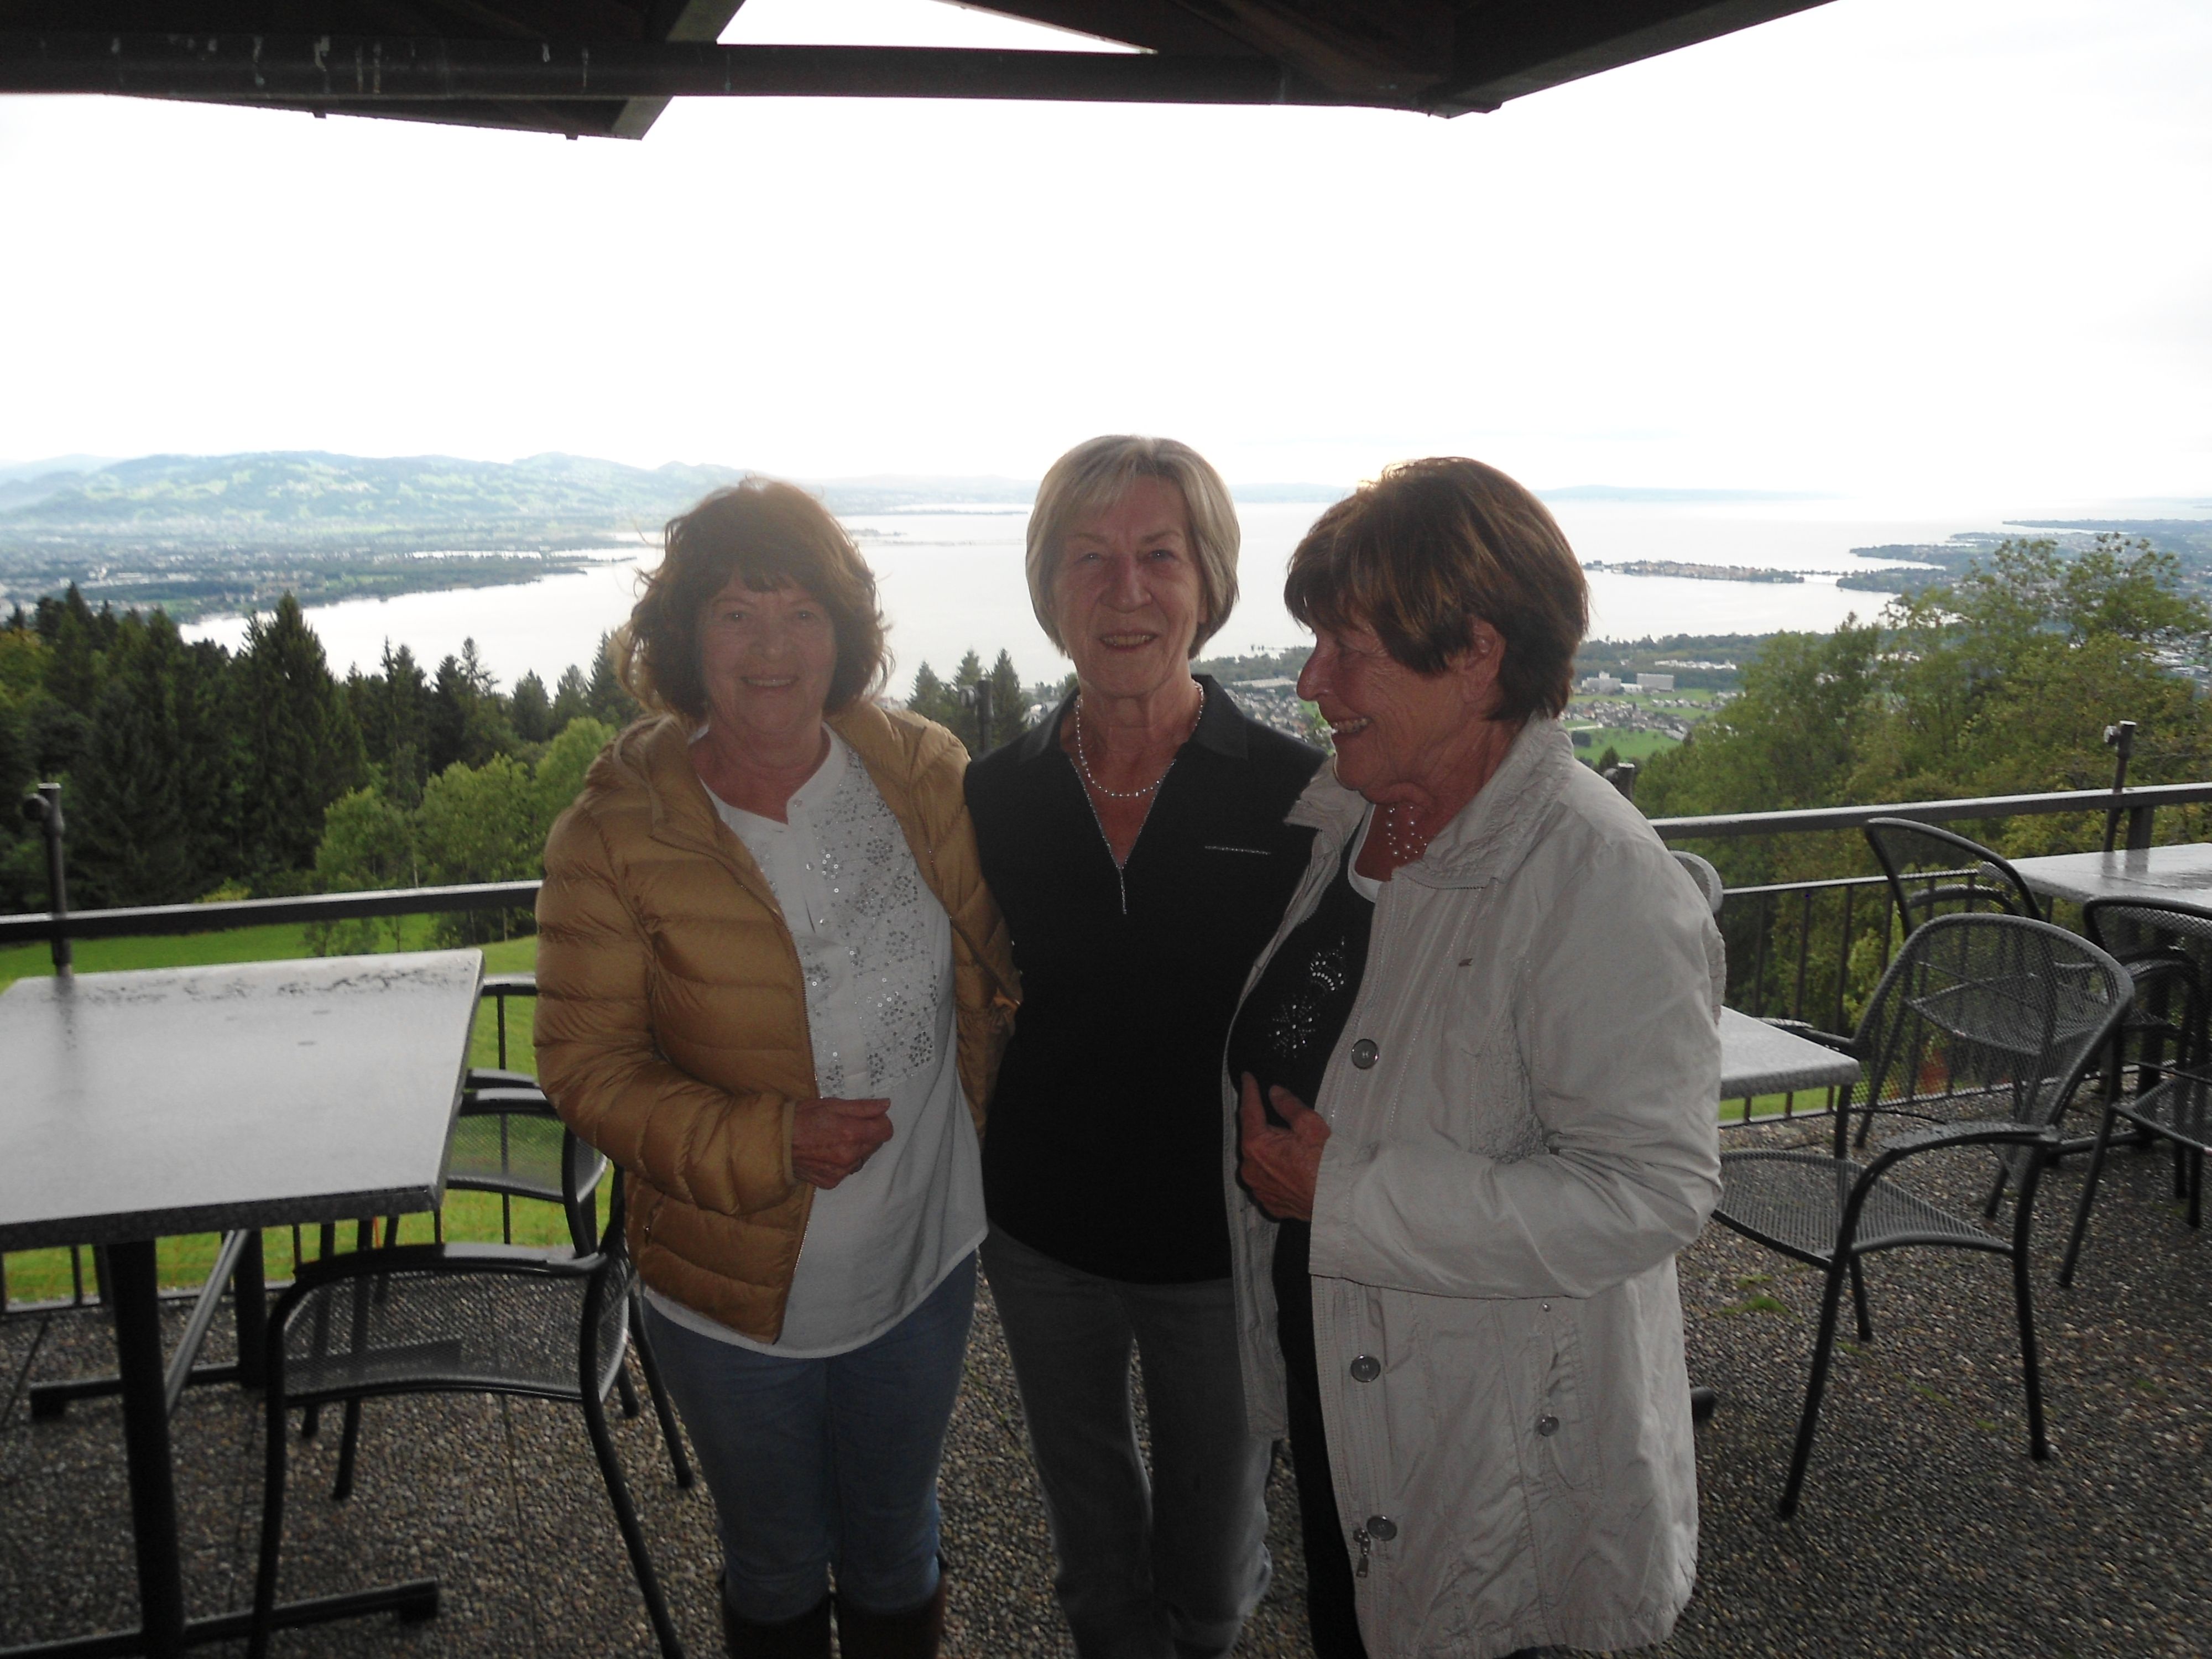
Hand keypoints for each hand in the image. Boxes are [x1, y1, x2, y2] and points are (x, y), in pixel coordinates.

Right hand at [790, 1096, 893, 1188]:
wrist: (777, 1142)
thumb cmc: (803, 1117)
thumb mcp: (833, 1104)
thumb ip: (863, 1107)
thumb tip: (886, 1105)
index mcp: (852, 1133)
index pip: (885, 1131)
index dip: (880, 1121)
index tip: (870, 1117)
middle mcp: (850, 1156)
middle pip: (875, 1145)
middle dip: (867, 1134)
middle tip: (848, 1126)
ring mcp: (841, 1171)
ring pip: (862, 1158)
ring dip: (855, 1149)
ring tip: (835, 1139)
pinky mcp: (831, 1181)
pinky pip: (847, 1170)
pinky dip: (842, 1162)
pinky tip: (827, 1153)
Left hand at [1237, 1072, 1329, 1222]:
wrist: (1339, 1200)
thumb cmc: (1327, 1162)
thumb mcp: (1309, 1124)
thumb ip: (1288, 1105)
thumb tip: (1275, 1092)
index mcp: (1256, 1146)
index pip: (1248, 1111)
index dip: (1249, 1091)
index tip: (1247, 1078)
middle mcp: (1250, 1170)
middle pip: (1252, 1138)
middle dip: (1263, 1126)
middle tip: (1280, 1119)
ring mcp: (1259, 1189)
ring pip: (1258, 1162)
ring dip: (1268, 1152)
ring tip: (1290, 1148)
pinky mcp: (1270, 1204)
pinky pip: (1267, 1183)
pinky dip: (1275, 1173)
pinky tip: (1290, 1170)